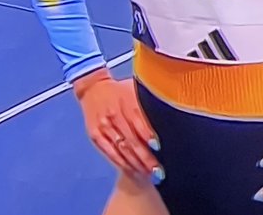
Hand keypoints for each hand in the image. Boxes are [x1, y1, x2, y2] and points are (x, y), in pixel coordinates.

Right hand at [73, 70, 162, 185]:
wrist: (93, 87)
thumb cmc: (120, 91)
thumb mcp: (135, 89)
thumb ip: (149, 103)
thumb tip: (169, 117)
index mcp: (127, 101)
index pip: (140, 122)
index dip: (150, 136)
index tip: (160, 149)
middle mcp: (114, 114)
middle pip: (132, 140)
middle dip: (146, 158)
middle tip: (158, 171)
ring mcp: (103, 126)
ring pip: (122, 149)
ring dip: (136, 164)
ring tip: (148, 174)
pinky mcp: (95, 135)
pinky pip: (110, 153)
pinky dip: (122, 163)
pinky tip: (133, 170)